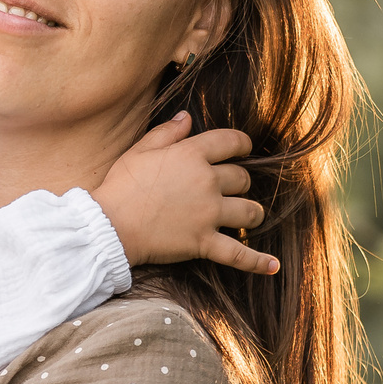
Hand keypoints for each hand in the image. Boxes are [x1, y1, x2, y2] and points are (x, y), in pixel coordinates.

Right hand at [95, 113, 275, 274]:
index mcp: (191, 154)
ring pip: (249, 211)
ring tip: (249, 216)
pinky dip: (257, 262)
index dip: (242, 144)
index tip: (244, 148)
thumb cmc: (121, 185)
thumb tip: (187, 117)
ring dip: (253, 213)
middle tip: (233, 188)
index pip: (230, 142)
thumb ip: (167, 132)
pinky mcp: (204, 242)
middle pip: (242, 178)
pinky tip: (272, 266)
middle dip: (241, 182)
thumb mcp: (140, 150)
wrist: (110, 225)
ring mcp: (208, 214)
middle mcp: (207, 182)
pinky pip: (238, 254)